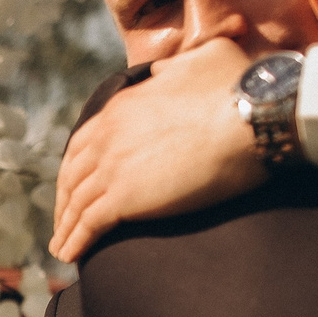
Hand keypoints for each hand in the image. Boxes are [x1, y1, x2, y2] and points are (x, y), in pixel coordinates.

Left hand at [52, 37, 263, 263]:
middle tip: (64, 221)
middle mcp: (109, 135)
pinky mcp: (125, 197)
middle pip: (73, 175)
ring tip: (62, 248)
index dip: (75, 167)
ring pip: (77, 202)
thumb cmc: (239, 86)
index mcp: (121, 106)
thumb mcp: (199, 60)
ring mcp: (113, 167)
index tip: (75, 184)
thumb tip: (161, 73)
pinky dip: (76, 242)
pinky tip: (72, 256)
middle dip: (65, 201)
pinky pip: (90, 224)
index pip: (83, 142)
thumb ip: (172, 68)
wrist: (255, 114)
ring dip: (66, 228)